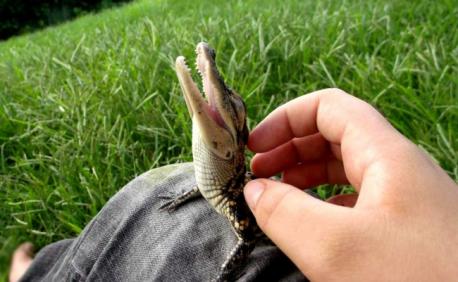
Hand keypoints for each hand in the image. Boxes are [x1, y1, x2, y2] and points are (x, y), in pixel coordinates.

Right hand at [244, 88, 457, 280]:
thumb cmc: (417, 280)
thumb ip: (284, 212)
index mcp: (387, 156)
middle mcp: (397, 170)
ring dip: (303, 176)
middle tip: (257, 174)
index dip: (286, 119)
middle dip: (290, 148)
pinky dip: (322, 205)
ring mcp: (403, 200)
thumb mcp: (336, 246)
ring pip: (343, 170)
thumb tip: (254, 190)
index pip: (329, 108)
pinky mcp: (404, 229)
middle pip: (333, 136)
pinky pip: (354, 201)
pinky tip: (307, 225)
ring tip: (274, 196)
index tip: (254, 146)